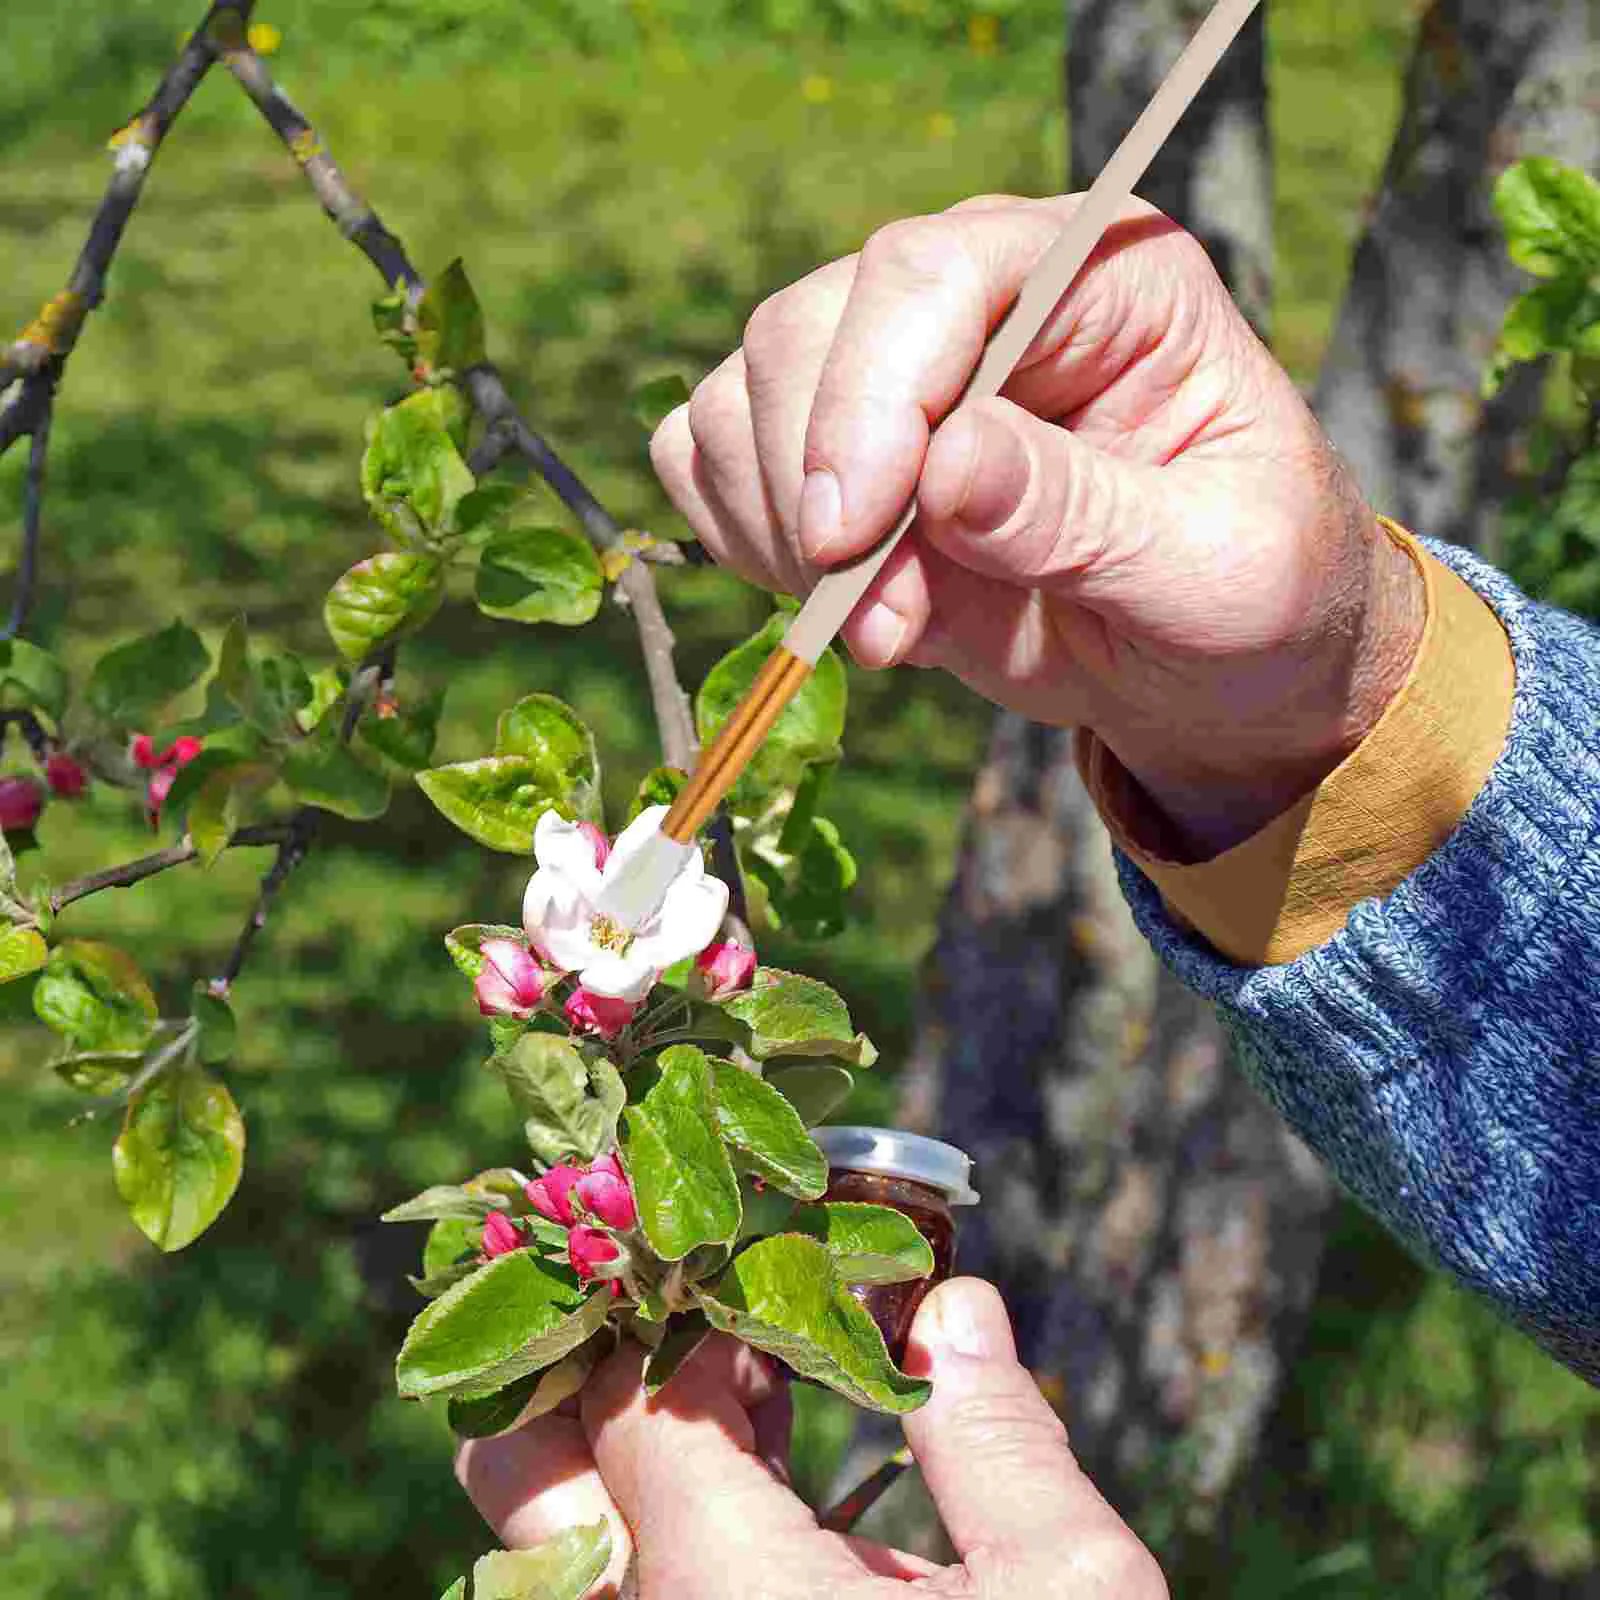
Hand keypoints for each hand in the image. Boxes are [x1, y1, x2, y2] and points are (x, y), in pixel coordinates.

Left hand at [457, 1278, 1167, 1597]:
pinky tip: (760, 1482)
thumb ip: (997, 1433)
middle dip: (592, 1356)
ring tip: (738, 1375)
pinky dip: (658, 1523)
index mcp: (725, 1598)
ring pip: (545, 1544)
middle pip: (519, 1467)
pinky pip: (605, 1599)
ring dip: (618, 1439)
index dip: (704, 1304)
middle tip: (697, 1300)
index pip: (645, 1389)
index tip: (775, 1258)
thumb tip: (957, 1303)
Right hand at [651, 194, 1423, 853]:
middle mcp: (980, 299)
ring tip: (889, 630)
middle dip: (818, 491)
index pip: (933, 272)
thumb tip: (943, 469)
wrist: (1203, 664)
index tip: (851, 539)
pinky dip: (742, 540)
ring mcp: (891, 369)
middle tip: (884, 628)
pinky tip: (839, 602)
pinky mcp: (827, 448)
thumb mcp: (1211, 570)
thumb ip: (1083, 515)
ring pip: (739, 395)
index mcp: (1100, 278)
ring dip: (780, 534)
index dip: (870, 398)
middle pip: (808, 328)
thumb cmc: (1246, 597)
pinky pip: (707, 460)